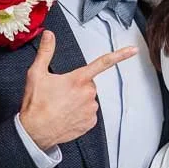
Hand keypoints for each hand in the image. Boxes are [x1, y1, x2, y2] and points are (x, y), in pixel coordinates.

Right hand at [19, 30, 137, 151]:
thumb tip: (49, 35)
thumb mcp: (37, 74)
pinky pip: (89, 113)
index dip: (120, 55)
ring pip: (89, 99)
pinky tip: (67, 115)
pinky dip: (80, 113)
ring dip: (79, 100)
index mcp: (78, 79)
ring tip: (61, 106)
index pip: (103, 63)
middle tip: (61, 93)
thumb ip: (46, 52)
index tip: (133, 50)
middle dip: (78, 85)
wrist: (35, 132)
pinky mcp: (90, 122)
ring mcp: (91, 109)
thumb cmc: (36, 104)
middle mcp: (88, 94)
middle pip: (88, 83)